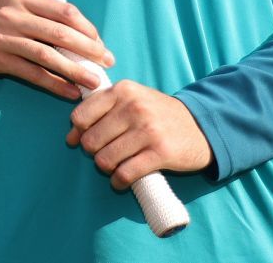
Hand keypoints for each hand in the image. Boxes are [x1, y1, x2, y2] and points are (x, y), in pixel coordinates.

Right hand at [0, 0, 112, 99]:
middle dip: (88, 49)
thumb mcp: (18, 4)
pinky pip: (32, 74)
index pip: (63, 11)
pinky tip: (71, 92)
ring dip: (74, 71)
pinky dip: (55, 84)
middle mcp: (13, 16)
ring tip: (94, 82)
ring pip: (47, 56)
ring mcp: (4, 38)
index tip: (100, 42)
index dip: (87, 27)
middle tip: (108, 61)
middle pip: (59, 33)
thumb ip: (46, 13)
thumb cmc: (0, 17)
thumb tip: (86, 34)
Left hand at [66, 81, 211, 189]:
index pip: (81, 116)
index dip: (78, 132)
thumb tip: (70, 138)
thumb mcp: (131, 101)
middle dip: (93, 152)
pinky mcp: (161, 153)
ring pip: (106, 159)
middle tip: (104, 154)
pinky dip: (119, 181)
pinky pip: (126, 173)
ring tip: (113, 167)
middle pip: (91, 140)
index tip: (83, 139)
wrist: (201, 125)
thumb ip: (100, 112)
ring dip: (106, 168)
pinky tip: (121, 180)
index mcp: (122, 90)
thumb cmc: (158, 114)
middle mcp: (133, 107)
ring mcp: (148, 130)